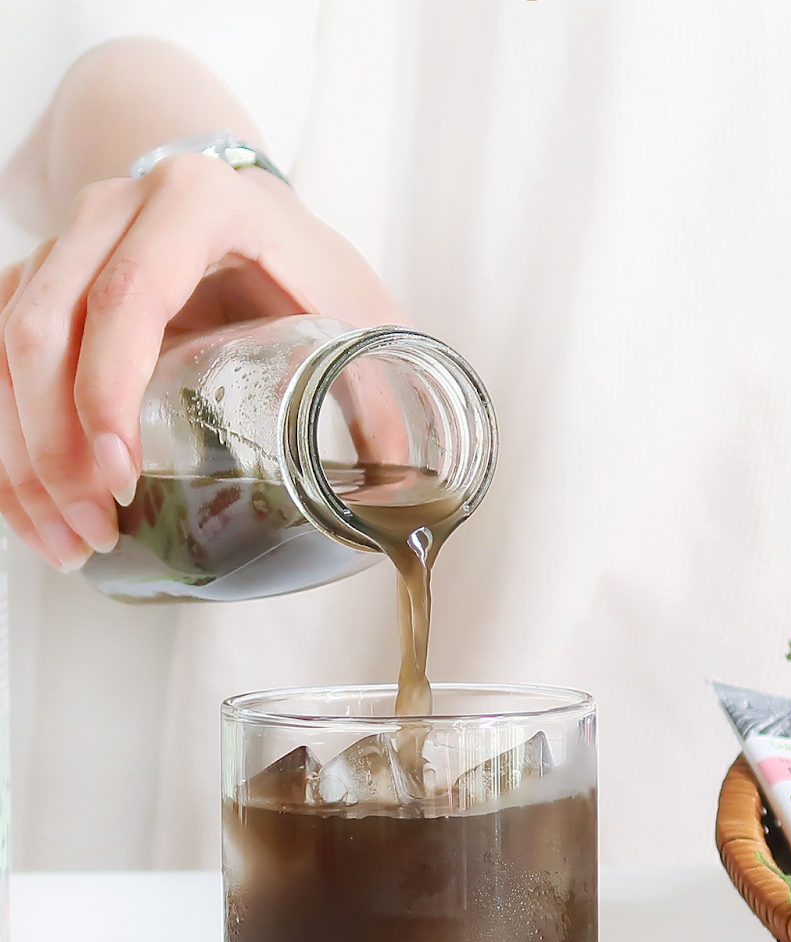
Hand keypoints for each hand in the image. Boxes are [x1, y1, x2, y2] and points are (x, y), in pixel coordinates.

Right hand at [0, 155, 403, 569]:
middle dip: (55, 445)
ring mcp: (63, 243)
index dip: (109, 391)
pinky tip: (32, 511)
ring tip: (66, 543)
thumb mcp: (358, 313)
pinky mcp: (38, 283)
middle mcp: (113, 211)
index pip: (128, 297)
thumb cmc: (302, 261)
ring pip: (2, 346)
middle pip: (41, 327)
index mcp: (198, 205)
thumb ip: (384, 393)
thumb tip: (406, 494)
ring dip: (20, 457)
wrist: (245, 207)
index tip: (119, 475)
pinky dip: (9, 442)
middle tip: (95, 529)